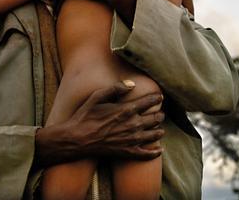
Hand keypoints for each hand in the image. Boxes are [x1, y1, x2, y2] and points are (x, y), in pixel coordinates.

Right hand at [34, 82, 164, 166]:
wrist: (77, 139)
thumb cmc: (85, 116)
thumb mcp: (97, 97)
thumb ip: (115, 88)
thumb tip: (132, 84)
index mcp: (126, 110)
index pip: (148, 102)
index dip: (156, 98)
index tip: (160, 97)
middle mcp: (132, 124)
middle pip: (155, 119)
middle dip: (159, 115)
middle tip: (160, 114)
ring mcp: (131, 140)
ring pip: (154, 135)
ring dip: (159, 131)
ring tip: (160, 129)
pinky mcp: (127, 152)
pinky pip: (146, 154)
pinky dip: (155, 152)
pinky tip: (159, 150)